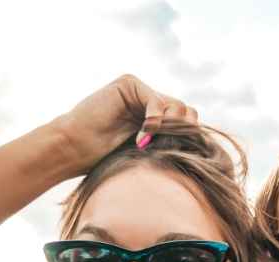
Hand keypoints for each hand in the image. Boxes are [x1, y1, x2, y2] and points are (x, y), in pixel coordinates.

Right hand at [52, 74, 198, 175]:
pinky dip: (154, 121)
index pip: (188, 122)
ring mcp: (141, 91)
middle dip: (184, 133)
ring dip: (170, 129)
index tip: (181, 158)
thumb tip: (203, 154)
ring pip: (176, 106)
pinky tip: (142, 139)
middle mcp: (151, 102)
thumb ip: (170, 146)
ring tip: (151, 146)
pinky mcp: (129, 84)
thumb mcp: (148, 156)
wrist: (74, 149)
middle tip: (170, 151)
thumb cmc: (105, 160)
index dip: (190, 138)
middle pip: (187, 111)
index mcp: (157, 119)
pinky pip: (156, 102)